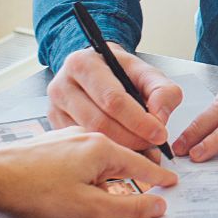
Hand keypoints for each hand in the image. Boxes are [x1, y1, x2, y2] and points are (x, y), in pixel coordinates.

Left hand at [0, 129, 175, 217]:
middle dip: (124, 188)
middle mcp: (85, 139)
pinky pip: (73, 171)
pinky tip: (60, 207)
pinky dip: (74, 189)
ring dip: (94, 193)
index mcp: (102, 149)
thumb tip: (156, 205)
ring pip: (93, 170)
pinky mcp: (46, 152)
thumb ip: (128, 208)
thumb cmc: (32, 192)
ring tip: (83, 215)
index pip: (142, 164)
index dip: (159, 178)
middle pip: (118, 165)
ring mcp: (63, 143)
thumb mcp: (89, 209)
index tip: (172, 183)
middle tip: (135, 204)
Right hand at [48, 42, 183, 152]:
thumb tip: (159, 117)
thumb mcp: (147, 73)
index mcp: (84, 64)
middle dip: (131, 139)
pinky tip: (123, 152)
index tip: (159, 133)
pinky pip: (82, 146)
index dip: (139, 120)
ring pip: (90, 137)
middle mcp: (62, 85)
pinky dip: (106, 153)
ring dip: (120, 149)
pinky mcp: (55, 126)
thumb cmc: (121, 72)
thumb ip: (162, 91)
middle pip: (99, 122)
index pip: (112, 98)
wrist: (99, 70)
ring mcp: (55, 108)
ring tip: (142, 150)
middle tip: (152, 146)